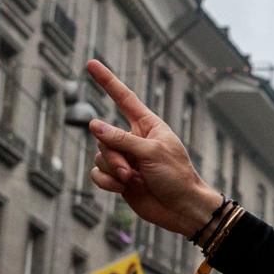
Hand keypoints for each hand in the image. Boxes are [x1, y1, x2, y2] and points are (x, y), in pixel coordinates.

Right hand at [85, 60, 223, 236]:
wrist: (182, 209)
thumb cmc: (176, 176)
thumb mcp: (152, 152)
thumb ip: (121, 138)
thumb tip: (93, 125)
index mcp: (147, 125)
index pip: (123, 98)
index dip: (107, 81)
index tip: (91, 64)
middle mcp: (133, 139)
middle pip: (104, 135)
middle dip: (113, 154)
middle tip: (131, 170)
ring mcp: (125, 159)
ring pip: (99, 155)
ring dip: (113, 170)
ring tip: (132, 180)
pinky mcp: (118, 178)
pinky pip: (97, 173)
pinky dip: (106, 182)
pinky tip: (121, 189)